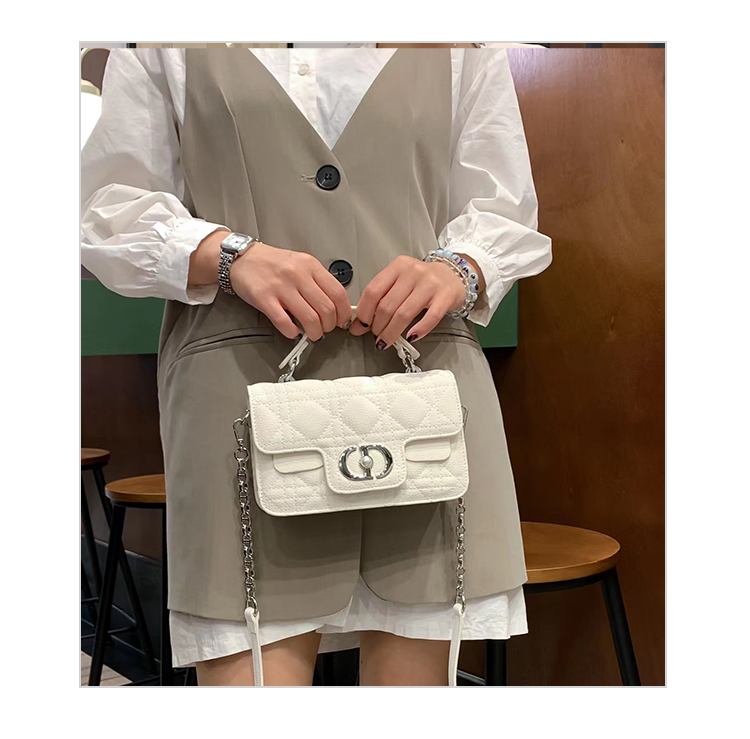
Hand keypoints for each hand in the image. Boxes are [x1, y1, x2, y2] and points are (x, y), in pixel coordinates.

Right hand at [230, 242, 351, 340]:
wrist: (242, 258)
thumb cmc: (272, 263)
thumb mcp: (300, 263)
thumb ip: (317, 281)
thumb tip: (334, 305)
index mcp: (310, 265)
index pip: (338, 293)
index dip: (344, 312)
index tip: (342, 321)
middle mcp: (297, 275)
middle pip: (326, 309)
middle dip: (330, 326)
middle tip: (326, 329)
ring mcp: (280, 287)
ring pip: (310, 319)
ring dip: (315, 333)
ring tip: (312, 334)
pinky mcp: (264, 299)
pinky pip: (285, 323)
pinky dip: (293, 333)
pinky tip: (294, 331)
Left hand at [348, 253, 483, 348]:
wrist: (453, 275)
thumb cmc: (422, 281)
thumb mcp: (400, 282)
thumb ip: (381, 299)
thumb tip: (359, 324)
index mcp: (398, 267)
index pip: (373, 291)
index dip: (364, 312)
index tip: (360, 326)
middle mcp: (413, 272)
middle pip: (387, 306)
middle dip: (377, 327)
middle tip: (376, 336)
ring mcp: (430, 284)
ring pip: (404, 314)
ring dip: (391, 333)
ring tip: (386, 341)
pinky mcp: (445, 297)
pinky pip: (430, 318)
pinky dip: (418, 330)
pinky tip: (411, 337)